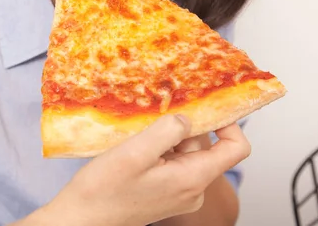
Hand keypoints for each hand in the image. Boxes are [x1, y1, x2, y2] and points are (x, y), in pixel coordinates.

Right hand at [41, 116, 249, 225]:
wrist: (82, 218)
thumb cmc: (103, 190)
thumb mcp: (135, 152)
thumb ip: (167, 130)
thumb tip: (187, 118)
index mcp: (193, 179)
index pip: (235, 148)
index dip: (228, 122)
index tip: (205, 104)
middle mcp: (193, 189)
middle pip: (205, 146)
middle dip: (181, 127)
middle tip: (151, 119)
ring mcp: (180, 192)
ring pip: (185, 152)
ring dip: (165, 138)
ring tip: (137, 138)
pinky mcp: (166, 192)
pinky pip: (172, 162)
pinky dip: (158, 150)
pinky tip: (135, 150)